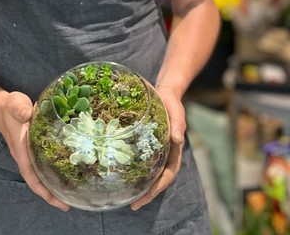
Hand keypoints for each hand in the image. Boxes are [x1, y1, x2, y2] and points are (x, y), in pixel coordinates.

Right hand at [0, 91, 69, 211]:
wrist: (2, 106)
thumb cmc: (10, 107)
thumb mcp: (15, 105)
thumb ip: (21, 110)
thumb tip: (28, 115)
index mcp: (22, 151)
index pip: (32, 177)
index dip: (44, 191)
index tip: (59, 202)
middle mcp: (25, 156)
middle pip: (38, 181)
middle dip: (52, 194)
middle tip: (70, 203)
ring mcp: (29, 153)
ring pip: (42, 174)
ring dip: (54, 183)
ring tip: (72, 191)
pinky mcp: (34, 146)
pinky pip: (44, 163)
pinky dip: (54, 169)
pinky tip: (67, 168)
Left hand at [131, 85, 184, 210]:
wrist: (165, 93)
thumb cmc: (172, 102)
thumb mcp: (176, 111)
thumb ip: (178, 124)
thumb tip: (178, 139)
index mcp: (174, 150)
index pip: (168, 174)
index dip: (158, 187)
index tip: (147, 196)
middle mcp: (165, 153)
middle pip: (158, 179)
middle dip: (147, 193)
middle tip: (133, 205)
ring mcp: (155, 150)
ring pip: (149, 172)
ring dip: (140, 185)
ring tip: (126, 196)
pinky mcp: (145, 144)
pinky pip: (140, 160)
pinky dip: (133, 169)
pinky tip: (121, 173)